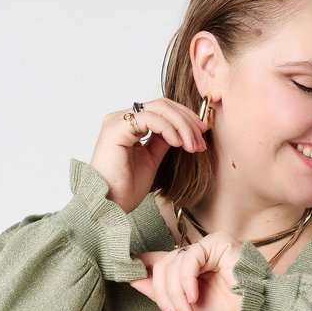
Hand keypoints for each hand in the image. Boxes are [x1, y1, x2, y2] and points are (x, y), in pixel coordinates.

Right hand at [89, 99, 207, 213]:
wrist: (109, 206)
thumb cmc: (126, 189)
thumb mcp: (151, 161)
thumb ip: (162, 142)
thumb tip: (181, 131)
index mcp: (129, 125)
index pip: (161, 109)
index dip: (185, 119)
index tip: (202, 136)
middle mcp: (121, 119)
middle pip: (162, 105)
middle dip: (187, 120)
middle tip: (202, 139)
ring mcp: (117, 121)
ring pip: (158, 108)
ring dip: (181, 125)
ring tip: (192, 146)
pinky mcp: (115, 129)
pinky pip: (149, 119)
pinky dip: (168, 128)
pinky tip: (178, 143)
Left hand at [131, 233, 243, 310]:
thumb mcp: (184, 307)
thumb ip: (159, 293)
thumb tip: (132, 278)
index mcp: (190, 268)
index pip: (160, 261)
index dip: (143, 265)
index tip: (127, 271)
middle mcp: (197, 254)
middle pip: (163, 266)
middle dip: (164, 294)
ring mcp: (207, 246)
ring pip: (172, 263)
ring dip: (176, 293)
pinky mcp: (217, 243)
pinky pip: (189, 258)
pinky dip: (186, 280)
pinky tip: (194, 296)